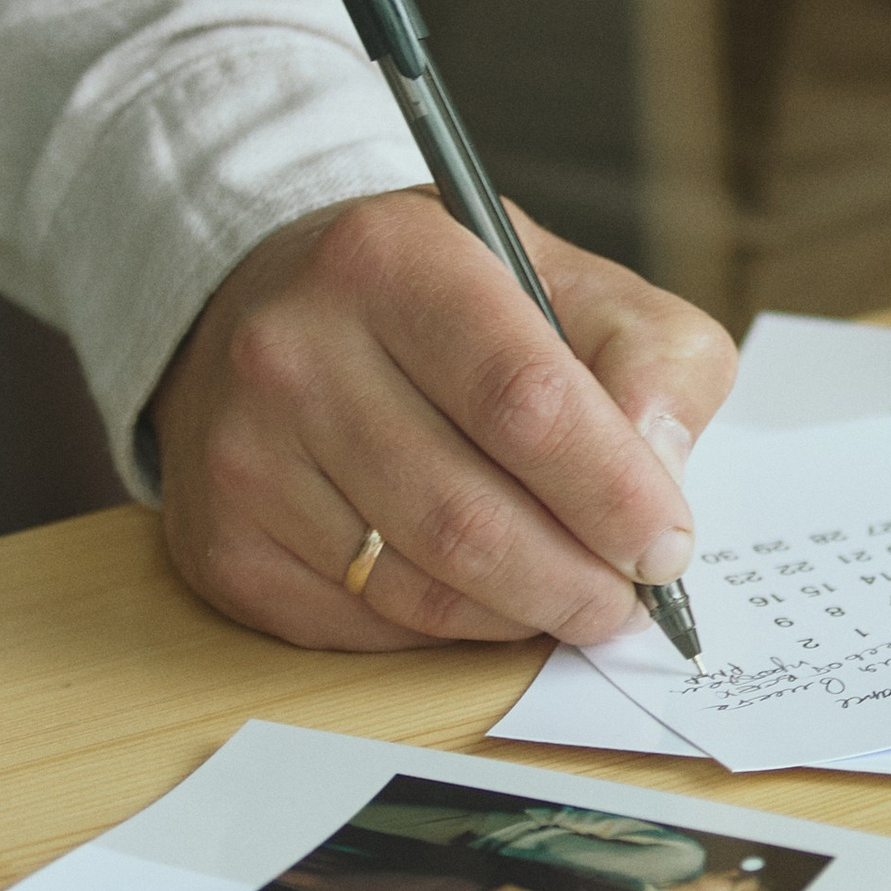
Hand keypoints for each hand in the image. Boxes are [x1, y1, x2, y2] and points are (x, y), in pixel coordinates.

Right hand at [153, 192, 735, 650]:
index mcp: (391, 258)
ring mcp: (244, 455)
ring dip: (521, 615)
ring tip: (570, 596)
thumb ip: (651, 361)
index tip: (667, 544)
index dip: (614, 492)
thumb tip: (660, 484)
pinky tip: (478, 593)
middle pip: (469, 519)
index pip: (526, 401)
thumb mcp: (568, 280)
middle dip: (578, 582)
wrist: (272, 312)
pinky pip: (365, 628)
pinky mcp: (223, 545)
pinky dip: (447, 631)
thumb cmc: (448, 304)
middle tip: (631, 600)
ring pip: (419, 591)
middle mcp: (293, 350)